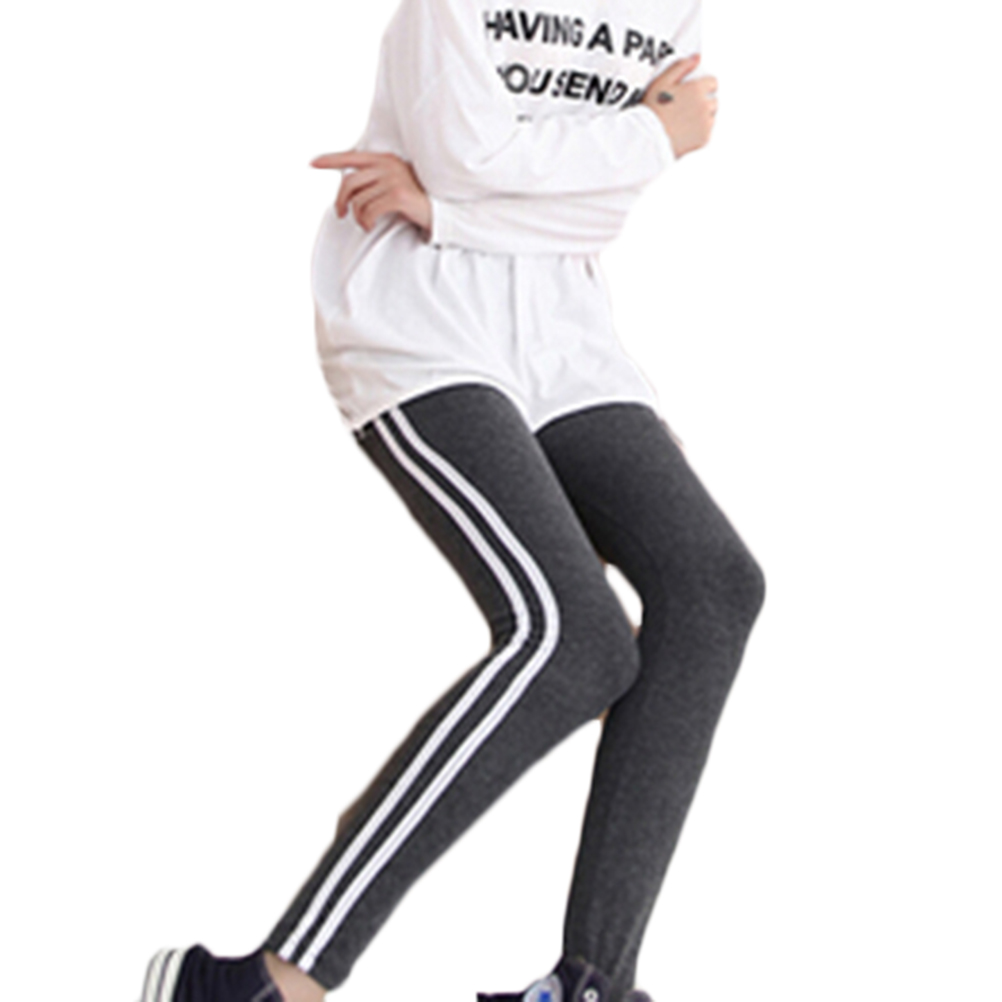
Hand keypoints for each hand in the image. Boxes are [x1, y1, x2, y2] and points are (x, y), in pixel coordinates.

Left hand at [310, 150, 431, 234]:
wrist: (444, 211)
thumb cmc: (418, 201)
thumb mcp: (396, 184)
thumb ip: (376, 180)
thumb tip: (351, 190)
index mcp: (386, 159)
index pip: (352, 157)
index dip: (330, 160)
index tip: (312, 163)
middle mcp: (388, 165)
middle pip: (349, 182)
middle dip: (340, 201)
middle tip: (340, 214)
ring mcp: (394, 179)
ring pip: (358, 200)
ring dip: (357, 216)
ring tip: (365, 223)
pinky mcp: (398, 195)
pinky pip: (368, 210)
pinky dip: (365, 221)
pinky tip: (370, 225)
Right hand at [641, 54, 717, 158]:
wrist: (649, 138)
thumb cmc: (652, 110)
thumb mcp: (662, 81)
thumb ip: (681, 67)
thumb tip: (696, 58)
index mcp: (697, 89)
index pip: (713, 82)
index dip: (703, 86)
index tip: (693, 92)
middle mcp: (705, 105)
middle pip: (713, 100)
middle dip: (703, 103)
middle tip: (685, 109)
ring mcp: (706, 123)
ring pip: (711, 117)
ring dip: (702, 117)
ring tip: (684, 121)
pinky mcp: (703, 138)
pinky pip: (706, 132)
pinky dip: (698, 132)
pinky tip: (684, 131)